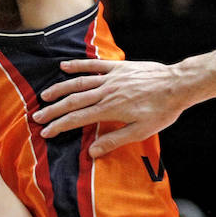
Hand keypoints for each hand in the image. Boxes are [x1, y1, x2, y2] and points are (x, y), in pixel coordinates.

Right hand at [33, 59, 183, 156]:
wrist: (178, 84)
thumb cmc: (162, 111)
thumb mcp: (141, 132)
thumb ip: (114, 140)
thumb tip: (92, 152)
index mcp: (110, 110)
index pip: (77, 119)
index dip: (59, 126)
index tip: (46, 131)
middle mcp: (106, 92)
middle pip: (73, 101)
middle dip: (53, 110)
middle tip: (37, 116)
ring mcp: (111, 78)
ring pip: (79, 83)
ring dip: (60, 89)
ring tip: (45, 96)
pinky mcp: (118, 67)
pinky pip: (94, 65)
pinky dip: (77, 66)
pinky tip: (64, 67)